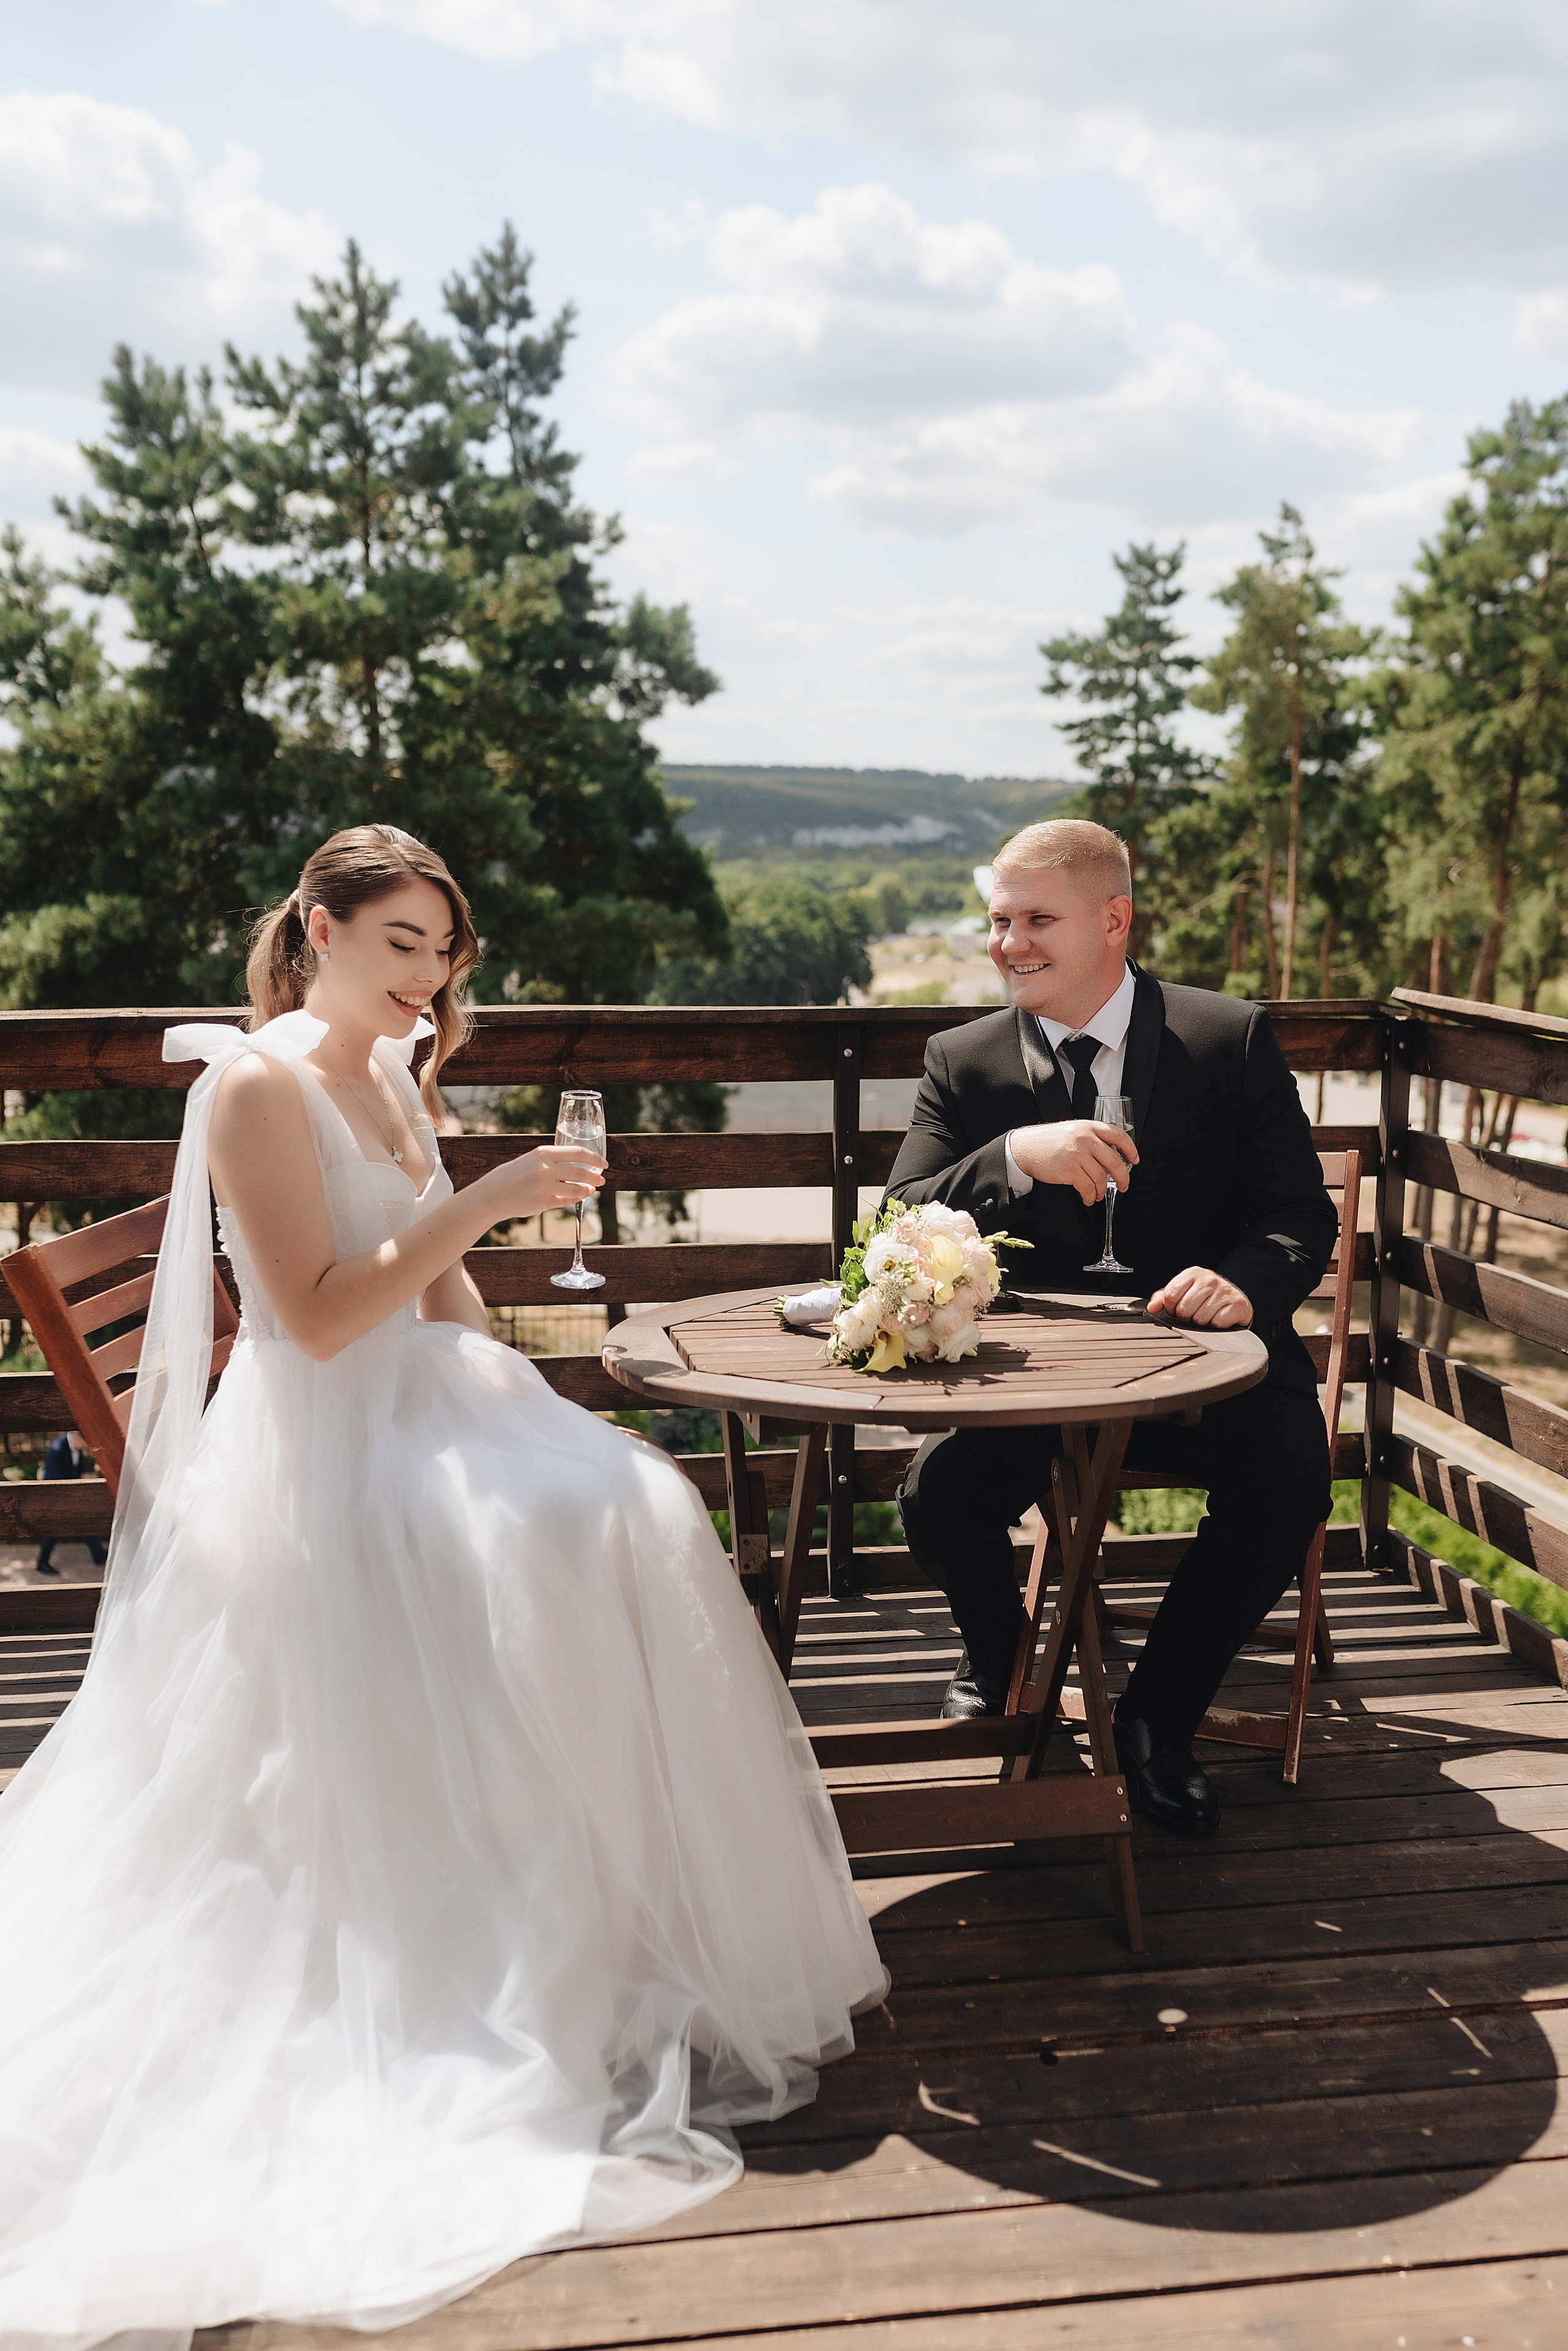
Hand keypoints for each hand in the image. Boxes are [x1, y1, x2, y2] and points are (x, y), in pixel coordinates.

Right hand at [483, 1144, 605, 1222]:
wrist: (491, 1195)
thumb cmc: (513, 1176)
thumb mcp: (532, 1160)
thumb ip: (552, 1161)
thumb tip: (579, 1165)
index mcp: (543, 1153)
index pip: (577, 1152)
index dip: (594, 1158)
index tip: (603, 1163)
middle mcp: (544, 1169)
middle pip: (580, 1172)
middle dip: (595, 1176)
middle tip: (602, 1179)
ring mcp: (544, 1187)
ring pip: (576, 1189)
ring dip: (588, 1189)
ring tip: (592, 1189)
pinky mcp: (542, 1203)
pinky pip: (566, 1201)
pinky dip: (575, 1199)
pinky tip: (579, 1196)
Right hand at [1009, 1119, 1137, 1205]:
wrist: (1025, 1148)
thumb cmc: (1047, 1141)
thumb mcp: (1072, 1130)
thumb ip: (1090, 1138)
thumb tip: (1109, 1157)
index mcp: (1088, 1127)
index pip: (1118, 1136)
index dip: (1131, 1149)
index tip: (1134, 1160)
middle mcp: (1085, 1139)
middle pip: (1115, 1161)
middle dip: (1123, 1178)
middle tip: (1124, 1185)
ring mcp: (1077, 1154)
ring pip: (1101, 1178)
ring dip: (1101, 1191)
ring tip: (1097, 1194)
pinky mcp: (1069, 1170)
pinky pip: (1087, 1187)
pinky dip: (1090, 1196)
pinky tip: (1087, 1197)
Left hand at [1147, 1267, 1252, 1327]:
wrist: (1233, 1297)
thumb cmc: (1204, 1296)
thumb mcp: (1184, 1291)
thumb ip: (1164, 1297)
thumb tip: (1152, 1307)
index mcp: (1192, 1273)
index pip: (1170, 1295)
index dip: (1170, 1308)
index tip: (1176, 1309)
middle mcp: (1209, 1279)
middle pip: (1184, 1309)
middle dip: (1185, 1317)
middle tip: (1193, 1314)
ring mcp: (1224, 1291)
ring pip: (1200, 1318)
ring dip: (1200, 1323)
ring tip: (1206, 1316)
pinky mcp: (1236, 1304)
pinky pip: (1217, 1323)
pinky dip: (1216, 1325)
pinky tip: (1218, 1318)